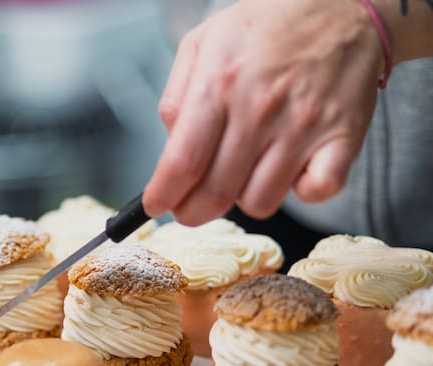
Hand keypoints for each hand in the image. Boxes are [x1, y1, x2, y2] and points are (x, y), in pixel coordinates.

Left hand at [143, 0, 384, 224]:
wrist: (342, 3)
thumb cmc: (266, 27)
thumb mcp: (204, 42)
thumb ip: (176, 97)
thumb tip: (169, 148)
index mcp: (220, 83)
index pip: (182, 162)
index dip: (163, 195)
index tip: (155, 206)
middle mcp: (260, 108)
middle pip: (215, 193)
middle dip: (192, 212)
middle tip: (189, 209)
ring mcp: (304, 125)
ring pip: (259, 201)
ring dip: (245, 198)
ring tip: (247, 171)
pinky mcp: (343, 137)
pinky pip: (317, 193)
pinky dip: (302, 192)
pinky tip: (294, 171)